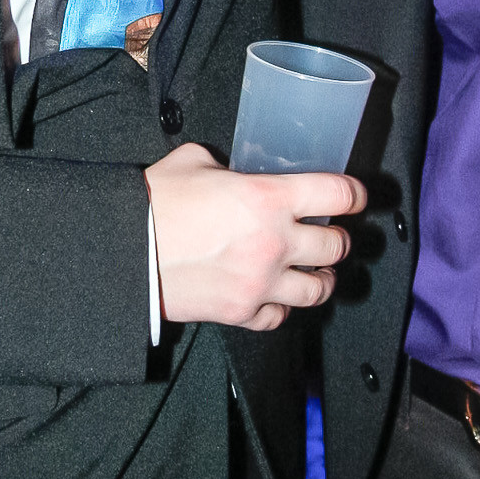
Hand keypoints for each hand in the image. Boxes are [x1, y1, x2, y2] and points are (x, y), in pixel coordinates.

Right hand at [145, 142, 364, 331]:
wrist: (122, 253)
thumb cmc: (154, 203)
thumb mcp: (193, 161)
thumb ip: (225, 165)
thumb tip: (233, 171)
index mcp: (268, 198)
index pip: (336, 194)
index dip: (355, 194)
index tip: (357, 197)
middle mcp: (274, 242)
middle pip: (336, 246)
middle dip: (338, 240)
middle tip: (331, 236)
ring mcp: (261, 282)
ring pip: (319, 288)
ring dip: (322, 278)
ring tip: (318, 273)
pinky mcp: (241, 312)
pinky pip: (280, 317)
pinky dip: (282, 307)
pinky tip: (277, 297)